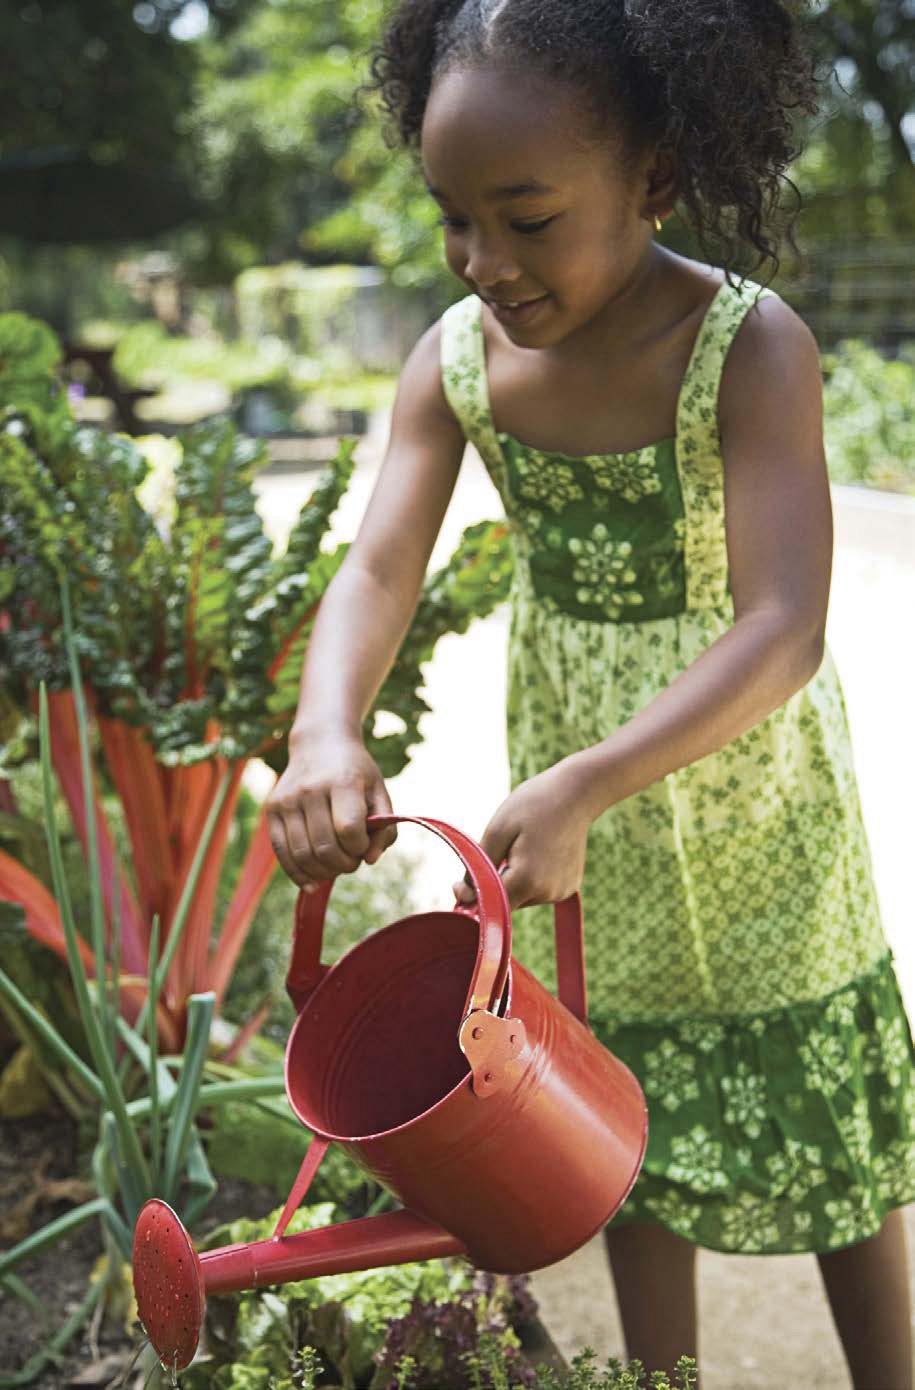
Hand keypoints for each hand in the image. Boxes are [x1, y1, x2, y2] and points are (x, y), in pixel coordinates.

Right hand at [266, 729, 396, 889]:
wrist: (320, 744)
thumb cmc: (356, 773)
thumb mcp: (379, 792)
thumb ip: (385, 829)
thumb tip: (370, 860)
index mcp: (342, 781)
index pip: (348, 830)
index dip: (359, 848)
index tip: (363, 845)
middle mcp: (310, 789)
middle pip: (325, 847)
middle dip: (343, 864)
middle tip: (351, 862)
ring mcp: (287, 799)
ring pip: (302, 854)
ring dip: (323, 872)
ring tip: (335, 868)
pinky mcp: (272, 809)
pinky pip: (281, 852)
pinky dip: (297, 874)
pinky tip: (312, 883)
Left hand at [453, 759, 592, 909]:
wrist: (576, 793)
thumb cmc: (533, 805)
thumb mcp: (497, 830)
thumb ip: (478, 867)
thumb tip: (465, 896)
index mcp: (527, 880)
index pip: (490, 905)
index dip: (471, 897)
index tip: (458, 883)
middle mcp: (548, 892)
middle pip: (507, 902)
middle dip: (495, 884)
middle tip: (499, 850)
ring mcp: (561, 891)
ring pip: (523, 897)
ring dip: (514, 880)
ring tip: (522, 846)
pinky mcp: (570, 887)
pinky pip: (539, 890)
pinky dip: (531, 878)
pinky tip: (538, 852)